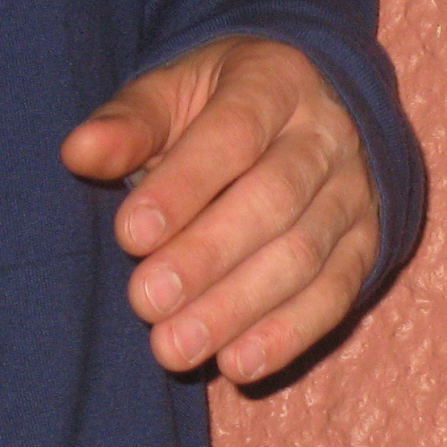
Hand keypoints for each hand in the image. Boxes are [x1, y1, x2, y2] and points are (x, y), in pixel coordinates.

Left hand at [60, 37, 379, 383]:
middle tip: (146, 301)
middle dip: (207, 256)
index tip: (130, 233)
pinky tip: (237, 363)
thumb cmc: (224, 104)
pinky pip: (335, 294)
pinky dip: (288, 334)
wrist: (319, 107)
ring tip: (175, 346)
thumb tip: (79, 152)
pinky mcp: (367, 245)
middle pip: (274, 199)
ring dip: (238, 307)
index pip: (234, 133)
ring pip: (303, 255)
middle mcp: (328, 137)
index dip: (184, 186)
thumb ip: (131, 122)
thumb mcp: (176, 90)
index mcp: (277, 82)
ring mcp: (354, 194)